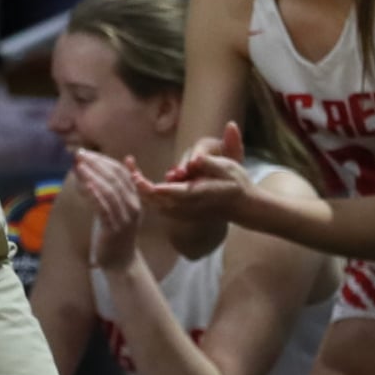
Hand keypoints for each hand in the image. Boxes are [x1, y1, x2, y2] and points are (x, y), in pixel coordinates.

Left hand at [75, 149, 142, 270]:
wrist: (122, 261)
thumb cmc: (119, 231)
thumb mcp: (123, 205)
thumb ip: (124, 184)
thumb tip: (129, 158)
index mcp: (135, 197)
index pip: (121, 172)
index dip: (103, 160)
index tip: (86, 152)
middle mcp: (133, 205)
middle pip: (115, 178)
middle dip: (95, 164)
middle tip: (78, 154)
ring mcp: (125, 217)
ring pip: (109, 191)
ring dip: (92, 176)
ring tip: (77, 165)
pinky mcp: (114, 229)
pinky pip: (104, 208)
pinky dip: (95, 195)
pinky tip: (85, 185)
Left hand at [134, 121, 253, 220]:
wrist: (243, 206)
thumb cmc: (237, 183)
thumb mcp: (229, 167)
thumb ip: (210, 163)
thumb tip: (195, 160)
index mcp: (198, 194)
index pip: (173, 193)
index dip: (157, 188)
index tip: (140, 178)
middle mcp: (187, 207)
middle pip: (157, 200)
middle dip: (142, 186)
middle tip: (131, 169)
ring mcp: (182, 213)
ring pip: (155, 205)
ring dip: (141, 189)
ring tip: (131, 170)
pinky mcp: (180, 214)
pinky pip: (157, 206)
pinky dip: (147, 195)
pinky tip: (139, 181)